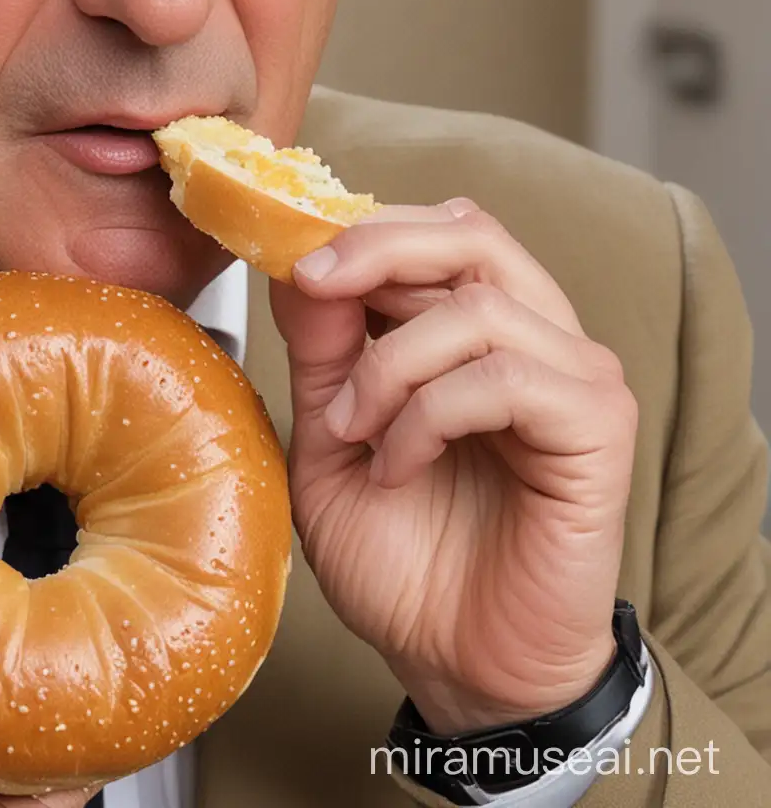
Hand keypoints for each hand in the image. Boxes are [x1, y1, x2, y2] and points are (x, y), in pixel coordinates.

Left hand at [271, 200, 637, 734]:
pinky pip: (505, 379)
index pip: (435, 230)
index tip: (289, 254)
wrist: (451, 660)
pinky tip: (397, 467)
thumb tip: (301, 263)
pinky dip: (431, 414)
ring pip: (476, 308)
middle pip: (469, 234)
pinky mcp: (596, 430)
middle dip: (376, 251)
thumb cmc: (400, 553)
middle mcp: (535, 335)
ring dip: (389, 364)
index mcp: (474, 325)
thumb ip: (323, 349)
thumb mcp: (331, 435)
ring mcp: (573, 378)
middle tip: (313, 285)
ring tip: (351, 431)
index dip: (362, 226)